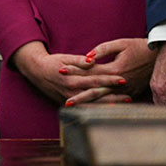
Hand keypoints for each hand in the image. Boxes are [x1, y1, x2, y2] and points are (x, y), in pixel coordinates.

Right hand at [12, 41, 127, 106]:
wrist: (37, 72)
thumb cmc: (52, 63)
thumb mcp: (64, 58)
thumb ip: (79, 60)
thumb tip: (92, 60)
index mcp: (71, 78)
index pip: (94, 80)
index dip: (109, 80)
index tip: (123, 79)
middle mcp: (71, 91)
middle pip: (96, 95)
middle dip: (113, 96)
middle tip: (129, 96)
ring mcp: (70, 99)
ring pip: (93, 104)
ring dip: (109, 104)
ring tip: (124, 103)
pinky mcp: (69, 103)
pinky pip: (87, 108)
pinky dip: (99, 108)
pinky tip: (111, 107)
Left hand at [64, 38, 155, 104]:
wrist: (162, 55)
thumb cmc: (140, 47)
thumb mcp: (121, 44)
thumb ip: (102, 49)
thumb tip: (87, 57)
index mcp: (116, 69)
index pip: (90, 72)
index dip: (75, 71)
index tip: (61, 70)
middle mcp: (121, 82)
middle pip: (96, 90)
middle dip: (80, 95)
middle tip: (65, 102)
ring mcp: (127, 90)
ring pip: (104, 98)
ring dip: (90, 103)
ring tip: (77, 107)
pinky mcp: (132, 92)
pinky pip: (115, 101)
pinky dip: (103, 105)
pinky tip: (93, 109)